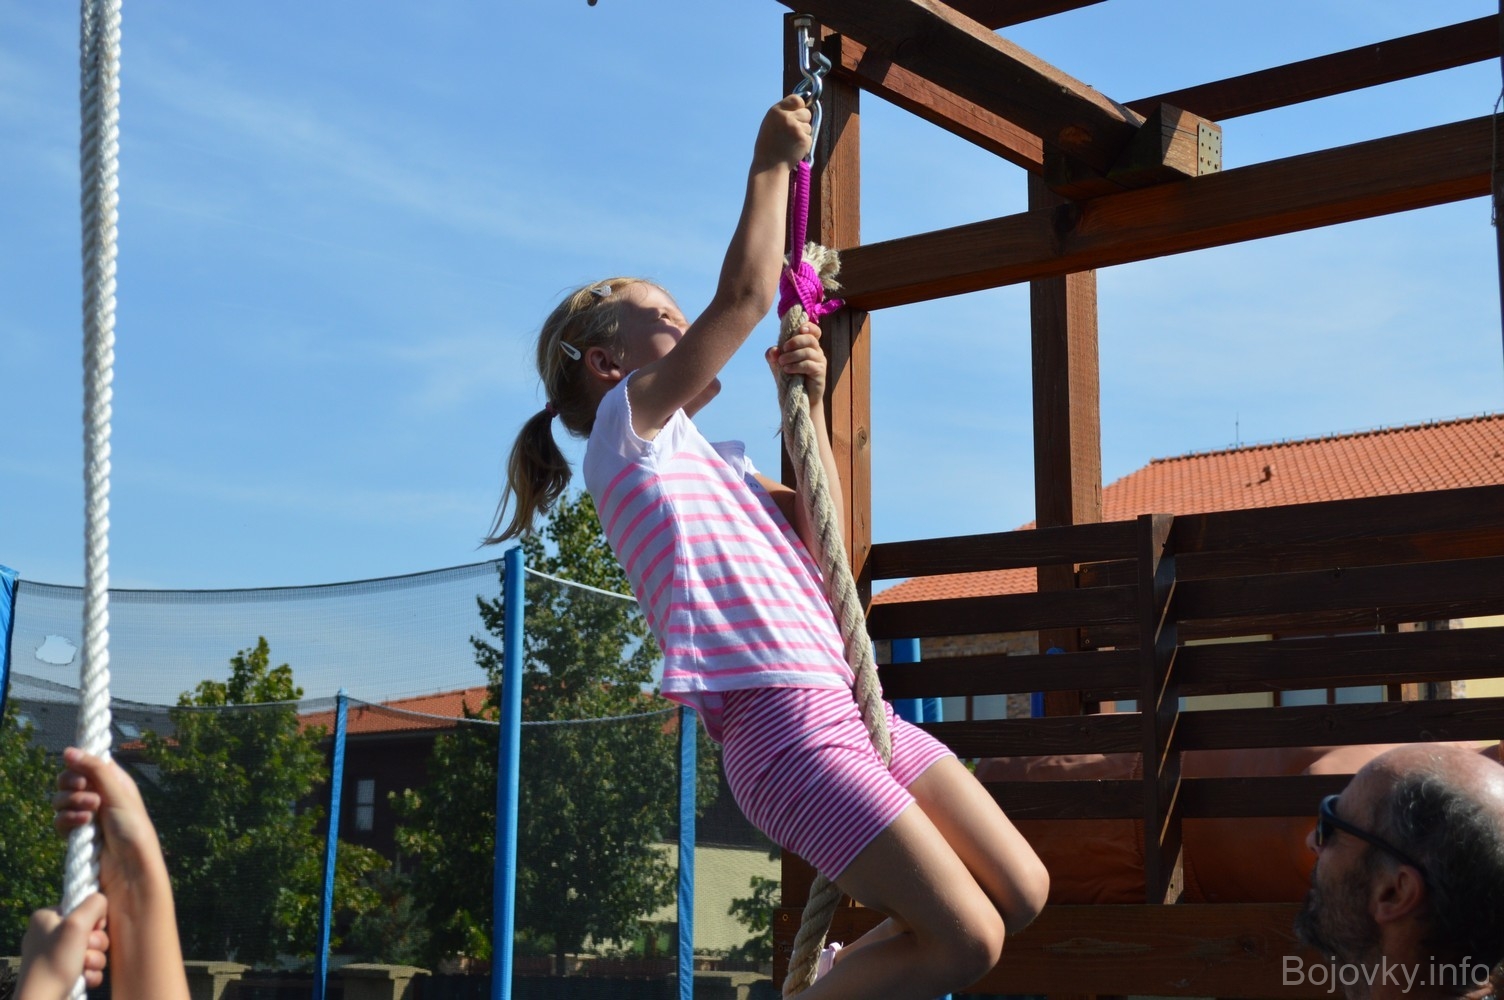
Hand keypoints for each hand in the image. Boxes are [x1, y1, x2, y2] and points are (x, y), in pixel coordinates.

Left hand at [17, 893, 109, 998]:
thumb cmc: (56, 961)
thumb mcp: (76, 924)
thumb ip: (94, 904)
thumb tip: (102, 902)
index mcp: (46, 917)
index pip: (82, 907)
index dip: (93, 919)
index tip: (91, 930)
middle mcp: (49, 934)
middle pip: (90, 929)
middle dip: (95, 943)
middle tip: (86, 952)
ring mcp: (56, 955)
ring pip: (92, 949)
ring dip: (95, 959)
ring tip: (84, 968)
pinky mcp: (63, 973)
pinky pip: (88, 966)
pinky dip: (91, 972)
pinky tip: (85, 978)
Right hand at [53, 748, 167, 910]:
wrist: (129, 868)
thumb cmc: (132, 828)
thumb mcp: (118, 793)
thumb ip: (94, 770)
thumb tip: (68, 750)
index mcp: (114, 780)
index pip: (87, 762)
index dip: (80, 764)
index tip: (81, 771)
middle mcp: (99, 794)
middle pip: (69, 779)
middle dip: (72, 784)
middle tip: (88, 794)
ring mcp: (86, 814)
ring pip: (60, 799)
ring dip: (71, 802)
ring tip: (91, 811)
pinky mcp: (75, 834)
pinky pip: (59, 820)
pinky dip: (67, 820)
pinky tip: (82, 824)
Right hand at [752, 94, 811, 171]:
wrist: (769, 165)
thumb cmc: (769, 145)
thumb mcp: (770, 123)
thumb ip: (783, 113)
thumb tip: (800, 105)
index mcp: (776, 111)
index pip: (797, 99)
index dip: (800, 105)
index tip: (798, 110)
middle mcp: (786, 117)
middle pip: (806, 112)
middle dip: (803, 120)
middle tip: (792, 131)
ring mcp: (796, 128)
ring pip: (808, 126)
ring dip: (803, 133)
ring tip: (790, 141)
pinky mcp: (804, 139)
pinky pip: (810, 137)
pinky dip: (804, 143)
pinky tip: (794, 148)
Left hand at [766, 322, 826, 401]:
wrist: (797, 398)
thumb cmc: (789, 378)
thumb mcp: (777, 365)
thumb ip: (773, 355)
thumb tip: (774, 350)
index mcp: (808, 346)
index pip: (814, 331)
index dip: (808, 326)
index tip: (799, 329)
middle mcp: (817, 351)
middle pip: (810, 338)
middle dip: (795, 341)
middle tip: (783, 349)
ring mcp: (820, 361)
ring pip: (808, 351)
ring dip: (792, 356)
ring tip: (782, 363)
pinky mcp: (820, 372)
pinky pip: (808, 364)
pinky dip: (796, 366)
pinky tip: (787, 370)